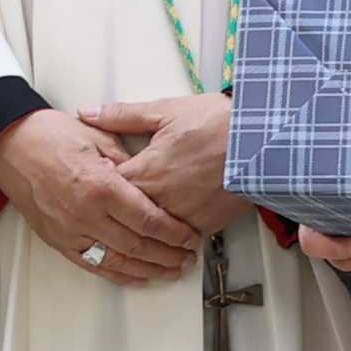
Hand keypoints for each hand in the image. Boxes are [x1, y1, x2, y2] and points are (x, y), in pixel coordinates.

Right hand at [0, 105, 198, 286]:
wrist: (9, 144)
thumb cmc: (50, 135)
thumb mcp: (99, 137)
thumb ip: (128, 161)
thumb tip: (152, 179)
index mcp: (101, 186)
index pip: (148, 218)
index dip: (174, 232)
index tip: (190, 237)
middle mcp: (86, 214)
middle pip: (137, 244)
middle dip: (168, 254)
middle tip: (187, 258)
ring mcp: (70, 231)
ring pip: (118, 260)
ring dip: (149, 269)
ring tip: (171, 271)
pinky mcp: (57, 240)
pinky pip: (92, 264)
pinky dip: (118, 274)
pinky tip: (138, 277)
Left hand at [68, 92, 236, 233]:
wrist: (262, 142)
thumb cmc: (218, 124)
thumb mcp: (166, 111)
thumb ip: (122, 115)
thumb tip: (87, 113)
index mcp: (146, 171)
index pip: (106, 187)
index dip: (98, 185)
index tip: (92, 183)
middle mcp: (160, 199)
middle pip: (124, 214)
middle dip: (115, 211)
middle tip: (106, 208)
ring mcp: (182, 217)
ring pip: (150, 233)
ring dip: (141, 229)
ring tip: (132, 227)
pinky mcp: (204, 226)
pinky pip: (178, 240)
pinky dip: (169, 238)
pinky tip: (164, 234)